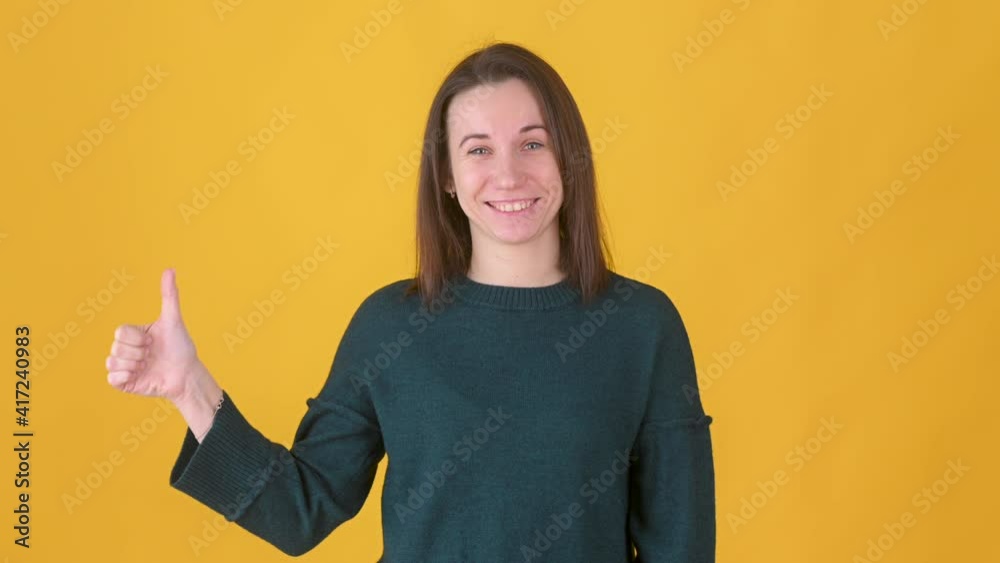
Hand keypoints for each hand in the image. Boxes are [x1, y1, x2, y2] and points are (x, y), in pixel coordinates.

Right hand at [106, 268, 201, 401]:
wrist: (187, 374)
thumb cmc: (181, 347)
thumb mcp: (173, 320)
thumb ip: (169, 295)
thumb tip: (170, 269)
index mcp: (134, 334)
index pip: (121, 332)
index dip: (138, 338)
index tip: (154, 341)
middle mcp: (126, 349)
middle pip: (116, 347)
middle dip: (138, 352)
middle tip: (152, 355)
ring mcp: (124, 366)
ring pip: (112, 361)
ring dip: (134, 364)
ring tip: (148, 366)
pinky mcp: (124, 382)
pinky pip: (111, 378)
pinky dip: (126, 376)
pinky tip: (140, 375)